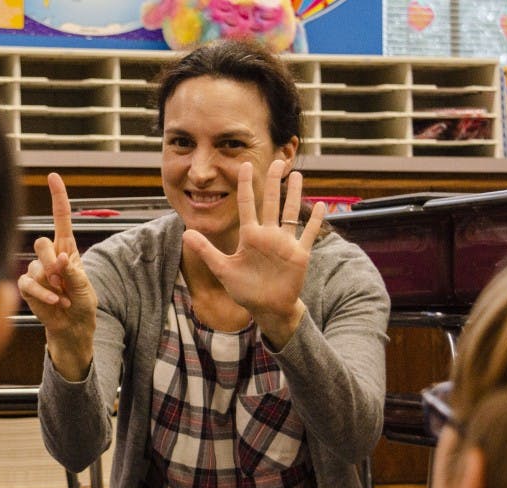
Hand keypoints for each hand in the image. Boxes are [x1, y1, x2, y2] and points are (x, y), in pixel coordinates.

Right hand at [17, 172, 96, 378]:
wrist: (72, 327)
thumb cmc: (81, 305)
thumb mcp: (85, 288)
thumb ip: (73, 273)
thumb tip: (60, 258)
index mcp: (67, 249)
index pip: (60, 218)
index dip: (57, 197)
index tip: (53, 176)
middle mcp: (50, 256)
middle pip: (42, 243)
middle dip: (51, 261)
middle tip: (62, 279)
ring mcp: (37, 271)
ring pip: (35, 265)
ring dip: (51, 284)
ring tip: (64, 298)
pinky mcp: (28, 286)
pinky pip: (28, 283)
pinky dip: (42, 293)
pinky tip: (54, 302)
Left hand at [182, 160, 324, 345]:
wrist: (267, 307)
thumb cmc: (245, 289)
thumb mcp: (223, 269)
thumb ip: (206, 251)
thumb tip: (185, 234)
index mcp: (250, 236)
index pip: (247, 204)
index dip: (246, 185)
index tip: (245, 165)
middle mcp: (268, 235)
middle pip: (272, 202)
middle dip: (274, 182)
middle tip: (277, 161)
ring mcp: (285, 243)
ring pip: (291, 213)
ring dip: (295, 194)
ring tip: (297, 174)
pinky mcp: (299, 254)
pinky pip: (308, 234)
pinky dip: (315, 221)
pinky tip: (321, 205)